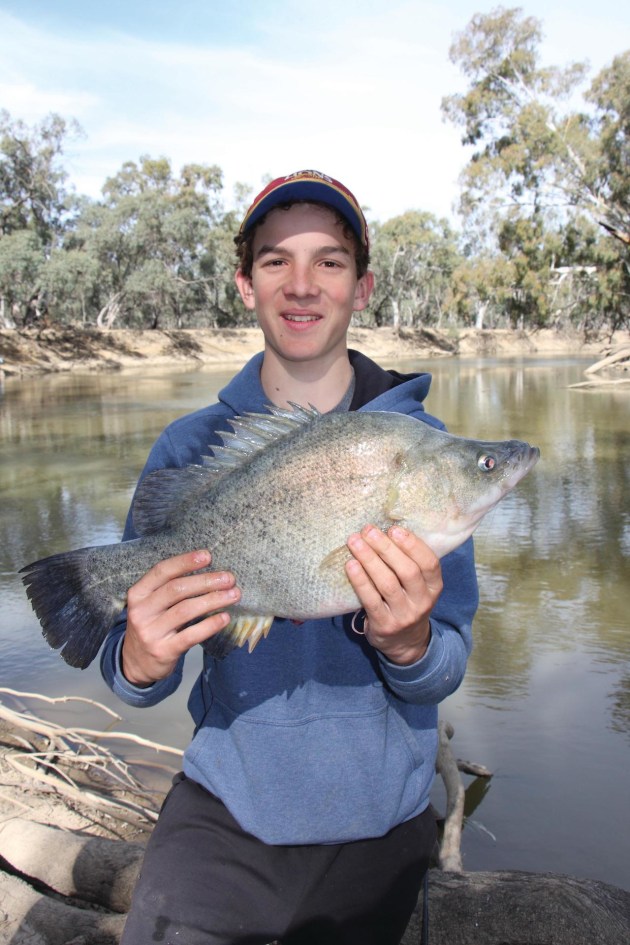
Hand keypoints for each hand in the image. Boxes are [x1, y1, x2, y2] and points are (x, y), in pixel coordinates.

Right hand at [121, 549, 239, 685]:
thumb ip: (171, 590)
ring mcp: (150, 632)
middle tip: (229, 578)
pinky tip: (225, 618)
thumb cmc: (152, 626)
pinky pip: (191, 635)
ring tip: (233, 595)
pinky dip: (210, 625)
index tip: (208, 556)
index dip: (185, 562)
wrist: (136, 664)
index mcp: (138, 594)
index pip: (162, 571)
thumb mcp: (152, 605)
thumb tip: (210, 572)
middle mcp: (141, 611)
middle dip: (206, 581)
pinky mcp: (163, 651)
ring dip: (213, 600)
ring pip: (186, 610)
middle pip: (176, 589)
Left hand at [344, 525, 442, 664]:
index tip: (394, 529)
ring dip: (370, 559)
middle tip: (368, 530)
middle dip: (386, 548)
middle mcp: (422, 601)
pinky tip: (350, 565)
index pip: (429, 563)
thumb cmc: (407, 603)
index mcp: (434, 587)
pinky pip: (371, 600)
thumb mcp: (418, 586)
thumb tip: (384, 530)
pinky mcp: (384, 625)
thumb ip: (408, 563)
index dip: (412, 545)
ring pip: (387, 583)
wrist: (405, 644)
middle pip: (407, 571)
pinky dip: (360, 580)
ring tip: (355, 542)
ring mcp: (404, 615)